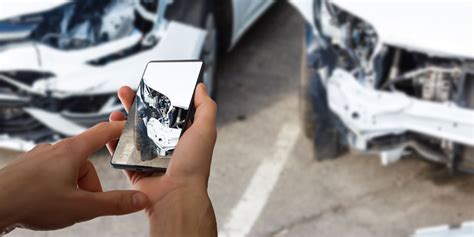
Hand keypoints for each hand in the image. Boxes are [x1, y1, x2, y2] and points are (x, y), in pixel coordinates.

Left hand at [0, 122, 149, 231]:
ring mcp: (39, 157)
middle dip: (90, 184)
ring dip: (73, 188)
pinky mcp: (27, 168)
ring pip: (68, 170)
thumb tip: (139, 199)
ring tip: (62, 206)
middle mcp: (55, 149)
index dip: (120, 128)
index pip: (103, 132)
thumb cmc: (31, 202)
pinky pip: (51, 174)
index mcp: (72, 152)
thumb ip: (114, 203)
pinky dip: (56, 187)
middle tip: (84, 204)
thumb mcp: (81, 207)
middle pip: (86, 162)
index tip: (131, 126)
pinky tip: (47, 202)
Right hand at [107, 83, 217, 236]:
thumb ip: (205, 107)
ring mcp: (150, 156)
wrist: (175, 196)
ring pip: (131, 133)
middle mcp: (166, 145)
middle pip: (147, 119)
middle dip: (135, 103)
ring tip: (115, 109)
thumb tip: (200, 87)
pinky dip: (112, 141)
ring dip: (121, 119)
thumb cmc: (193, 166)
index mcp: (183, 135)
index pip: (169, 111)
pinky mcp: (135, 168)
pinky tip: (108, 129)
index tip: (149, 85)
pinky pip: (121, 152)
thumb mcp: (205, 130)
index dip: (159, 97)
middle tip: (125, 91)